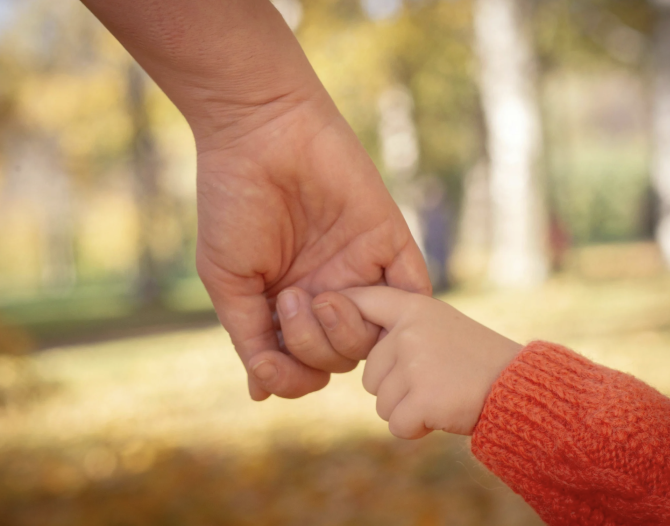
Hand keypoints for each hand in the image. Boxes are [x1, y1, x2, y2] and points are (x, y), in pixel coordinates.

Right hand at [195, 96, 430, 401]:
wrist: (261, 135)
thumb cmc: (234, 205)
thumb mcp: (228, 281)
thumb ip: (250, 337)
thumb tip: (262, 391)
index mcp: (289, 305)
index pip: (304, 366)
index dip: (292, 377)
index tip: (271, 364)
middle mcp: (327, 292)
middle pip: (340, 357)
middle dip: (314, 347)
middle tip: (289, 299)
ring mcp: (360, 270)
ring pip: (374, 337)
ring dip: (345, 332)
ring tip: (317, 296)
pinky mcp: (389, 242)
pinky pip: (413, 292)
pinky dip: (399, 310)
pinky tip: (361, 300)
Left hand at [322, 287, 521, 438]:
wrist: (520, 387)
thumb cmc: (477, 359)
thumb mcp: (440, 326)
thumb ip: (401, 328)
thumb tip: (350, 331)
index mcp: (413, 307)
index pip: (363, 300)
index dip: (342, 309)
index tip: (321, 307)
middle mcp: (408, 331)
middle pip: (370, 374)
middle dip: (396, 387)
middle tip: (435, 380)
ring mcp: (414, 363)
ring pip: (382, 402)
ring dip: (407, 409)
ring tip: (443, 393)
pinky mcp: (421, 398)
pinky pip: (396, 425)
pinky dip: (416, 429)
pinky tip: (443, 413)